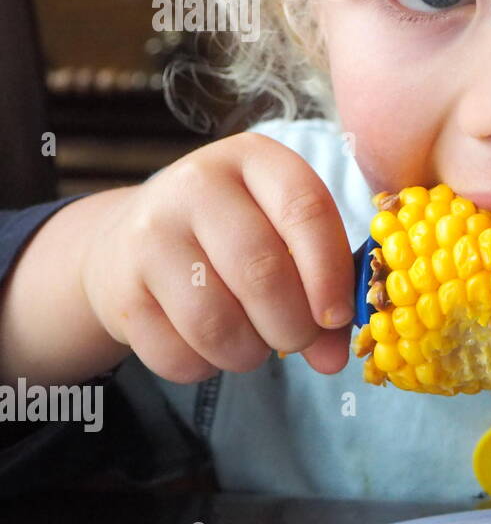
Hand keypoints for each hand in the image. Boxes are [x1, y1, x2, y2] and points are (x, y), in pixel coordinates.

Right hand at [81, 132, 355, 381]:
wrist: (126, 241)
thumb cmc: (231, 236)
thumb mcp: (280, 233)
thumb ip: (322, 286)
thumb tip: (333, 359)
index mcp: (254, 157)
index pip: (305, 209)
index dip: (330, 272)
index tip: (337, 316)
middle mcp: (196, 184)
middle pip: (262, 272)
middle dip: (293, 326)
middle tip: (298, 339)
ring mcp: (150, 233)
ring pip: (217, 322)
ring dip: (248, 353)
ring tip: (253, 345)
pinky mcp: (119, 287)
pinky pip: (176, 353)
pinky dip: (205, 366)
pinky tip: (208, 346)